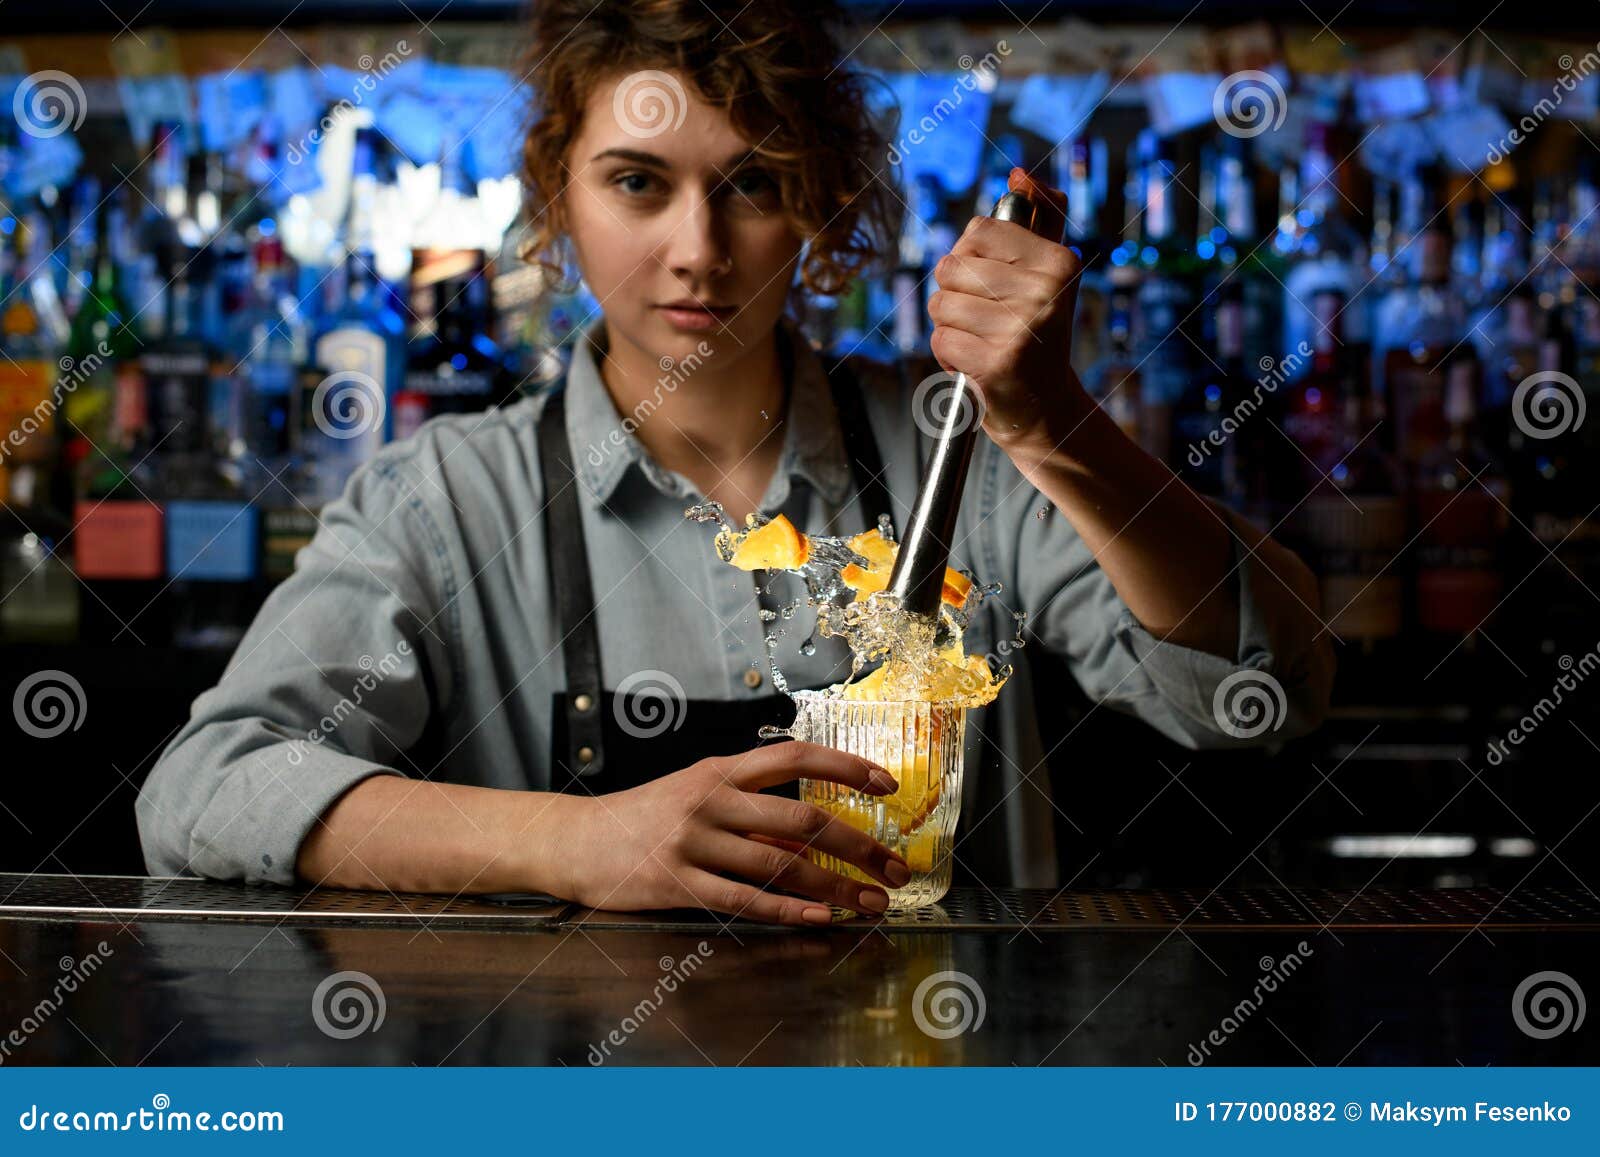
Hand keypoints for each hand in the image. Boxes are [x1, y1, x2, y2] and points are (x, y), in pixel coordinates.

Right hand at [556, 741, 911, 924]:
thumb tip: (814, 840)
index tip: (887, 783)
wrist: (573, 841)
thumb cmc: (641, 819)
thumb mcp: (695, 796)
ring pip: (782, 864)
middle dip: (860, 845)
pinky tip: (819, 919)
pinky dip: (787, 912)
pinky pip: (744, 900)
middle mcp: (711, 800)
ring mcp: (693, 841)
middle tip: (895, 867)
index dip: (847, 766)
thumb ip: (751, 814)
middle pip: (803, 818)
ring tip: (870, 902)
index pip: (795, 756)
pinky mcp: (676, 883)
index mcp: (720, 771)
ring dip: (836, 887)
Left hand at [928, 167, 1092, 451]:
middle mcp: (1046, 292)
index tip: (992, 283)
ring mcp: (1022, 328)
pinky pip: (940, 339)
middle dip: (954, 295)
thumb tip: (1019, 173)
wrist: (1045, 409)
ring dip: (948, 326)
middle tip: (985, 320)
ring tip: (980, 341)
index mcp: (1059, 263)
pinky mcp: (997, 362)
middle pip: (951, 267)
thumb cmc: (1039, 334)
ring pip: (940, 304)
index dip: (970, 256)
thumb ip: (1037, 220)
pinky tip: (975, 364)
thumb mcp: (1046, 274)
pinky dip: (948, 355)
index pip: (978, 230)